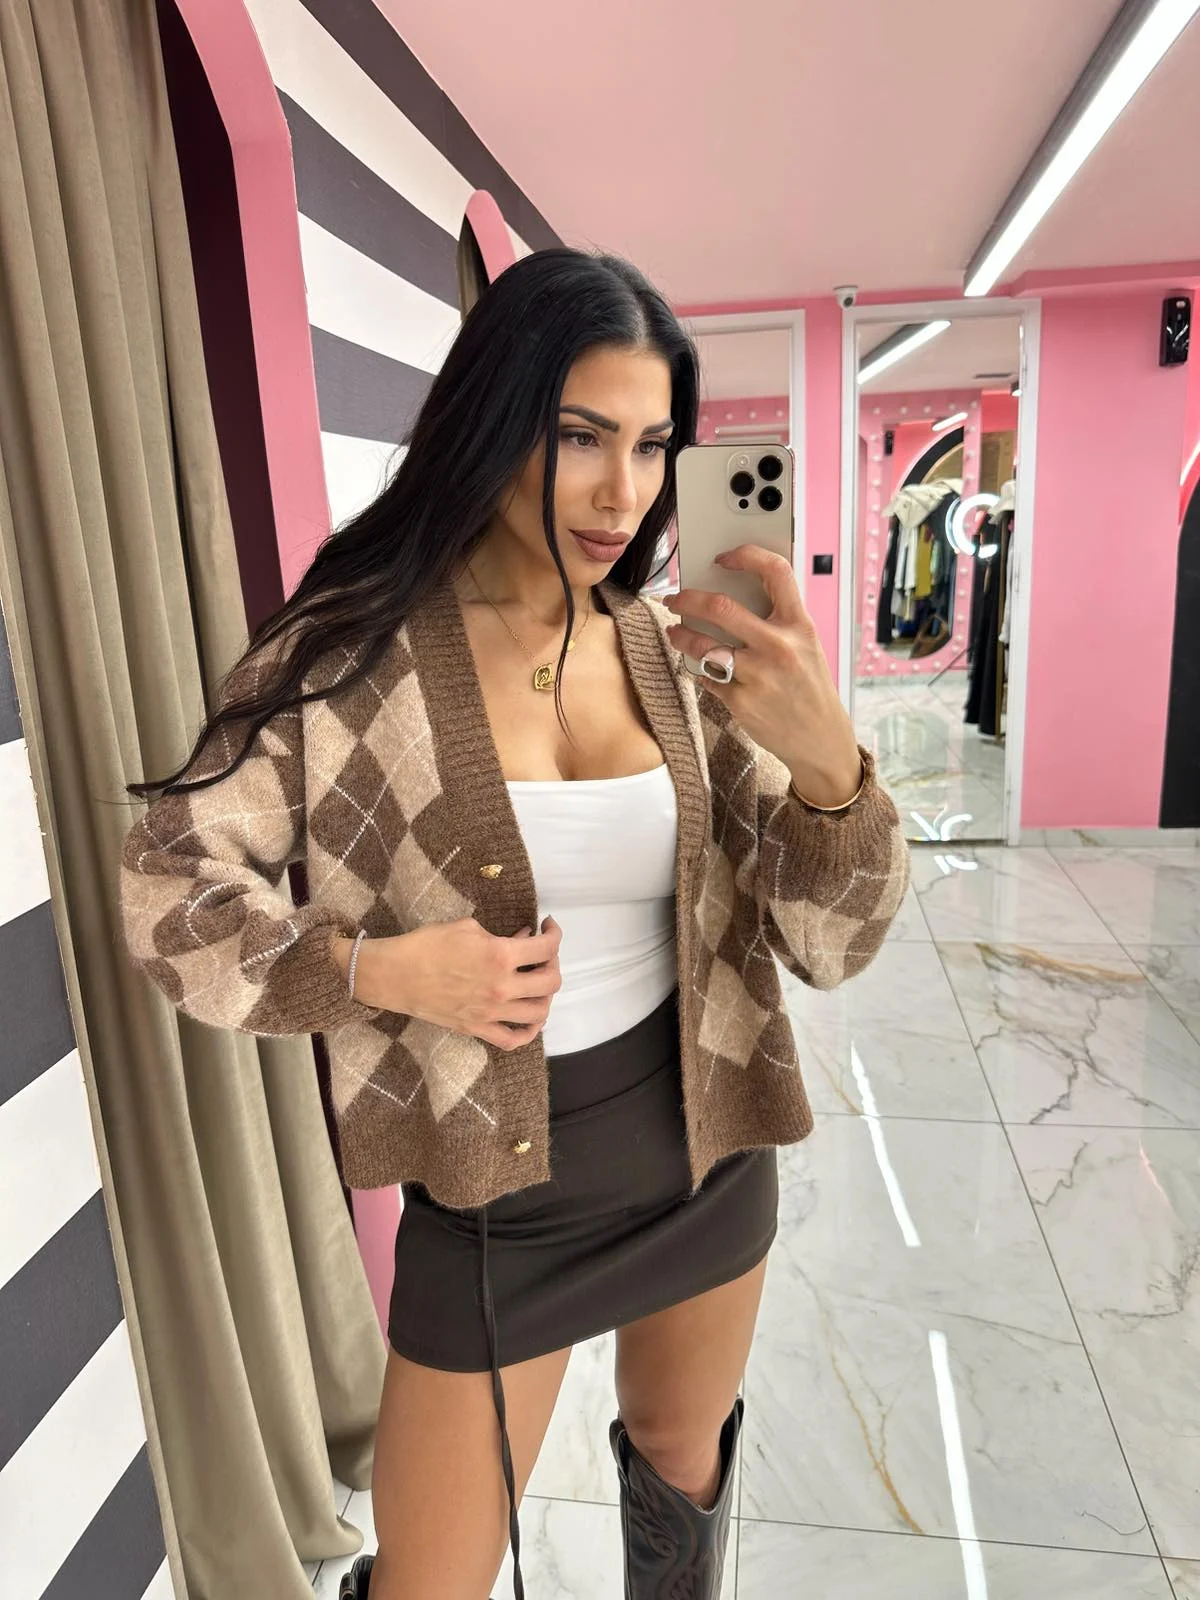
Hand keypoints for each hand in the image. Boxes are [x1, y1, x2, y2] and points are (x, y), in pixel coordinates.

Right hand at [336, 917, 562, 1050]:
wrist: (395, 975)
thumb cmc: (427, 945)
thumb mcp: (467, 927)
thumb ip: (500, 935)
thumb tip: (522, 938)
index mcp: (501, 956)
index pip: (547, 947)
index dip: (554, 934)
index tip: (548, 928)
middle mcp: (502, 987)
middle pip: (551, 982)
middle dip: (553, 964)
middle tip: (542, 954)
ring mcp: (492, 1012)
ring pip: (540, 1013)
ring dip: (545, 996)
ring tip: (536, 984)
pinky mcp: (478, 1029)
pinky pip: (514, 1039)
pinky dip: (529, 1032)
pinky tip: (529, 1019)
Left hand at [663, 544, 862, 806]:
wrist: (820, 738)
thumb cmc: (810, 688)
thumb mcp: (806, 645)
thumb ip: (778, 620)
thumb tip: (732, 595)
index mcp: (800, 625)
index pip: (775, 572)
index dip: (746, 555)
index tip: (723, 558)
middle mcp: (779, 647)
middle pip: (720, 607)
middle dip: (688, 599)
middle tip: (675, 599)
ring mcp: (758, 676)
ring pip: (703, 644)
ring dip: (681, 635)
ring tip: (675, 632)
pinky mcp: (741, 702)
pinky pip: (707, 677)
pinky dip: (700, 670)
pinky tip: (703, 668)